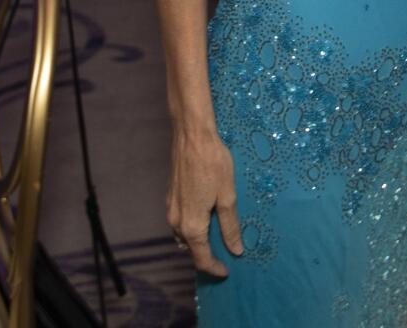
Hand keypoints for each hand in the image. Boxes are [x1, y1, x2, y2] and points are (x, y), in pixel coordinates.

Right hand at [167, 129, 242, 275]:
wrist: (192, 136)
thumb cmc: (213, 164)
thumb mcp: (227, 196)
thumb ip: (230, 226)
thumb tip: (236, 250)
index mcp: (191, 226)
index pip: (201, 258)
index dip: (215, 268)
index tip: (228, 271)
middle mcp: (176, 222)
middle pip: (190, 249)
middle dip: (206, 254)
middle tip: (225, 252)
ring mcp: (170, 209)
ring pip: (183, 236)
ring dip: (198, 240)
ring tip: (216, 236)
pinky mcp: (170, 197)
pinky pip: (180, 222)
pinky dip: (191, 226)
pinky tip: (204, 216)